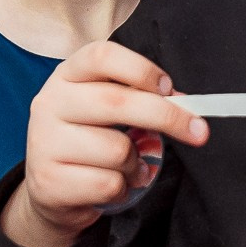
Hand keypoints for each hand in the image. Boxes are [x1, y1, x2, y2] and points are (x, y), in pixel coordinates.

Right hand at [7, 42, 207, 246]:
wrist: (50, 190)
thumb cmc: (88, 140)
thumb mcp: (104, 108)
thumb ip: (139, 98)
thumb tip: (183, 105)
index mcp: (67, 75)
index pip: (102, 56)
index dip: (142, 69)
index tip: (170, 89)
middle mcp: (50, 103)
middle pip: (117, 101)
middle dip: (168, 117)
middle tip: (199, 132)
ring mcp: (45, 142)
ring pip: (118, 150)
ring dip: (137, 164)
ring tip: (128, 167)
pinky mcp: (49, 181)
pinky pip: (109, 184)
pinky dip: (123, 188)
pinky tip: (112, 185)